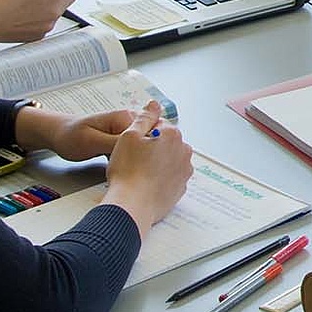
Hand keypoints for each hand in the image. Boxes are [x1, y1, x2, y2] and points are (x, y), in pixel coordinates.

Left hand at [18, 99, 162, 160]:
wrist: (57, 135)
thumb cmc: (70, 136)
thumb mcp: (92, 142)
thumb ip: (114, 144)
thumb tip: (138, 147)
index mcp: (124, 118)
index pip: (150, 134)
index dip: (150, 153)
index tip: (143, 169)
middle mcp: (129, 121)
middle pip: (151, 141)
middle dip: (147, 159)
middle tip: (136, 174)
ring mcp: (126, 131)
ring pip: (144, 148)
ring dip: (141, 162)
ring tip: (134, 175)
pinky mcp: (122, 140)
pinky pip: (135, 152)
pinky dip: (134, 162)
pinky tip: (129, 173)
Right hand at [102, 118, 192, 237]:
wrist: (132, 206)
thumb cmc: (128, 172)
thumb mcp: (129, 136)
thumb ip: (144, 117)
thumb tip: (154, 105)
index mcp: (173, 135)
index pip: (158, 125)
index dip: (142, 133)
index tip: (133, 144)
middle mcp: (184, 152)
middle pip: (166, 142)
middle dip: (152, 147)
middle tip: (134, 159)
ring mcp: (184, 172)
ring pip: (169, 159)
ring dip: (157, 162)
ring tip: (139, 172)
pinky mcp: (181, 189)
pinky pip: (170, 177)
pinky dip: (160, 178)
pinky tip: (146, 183)